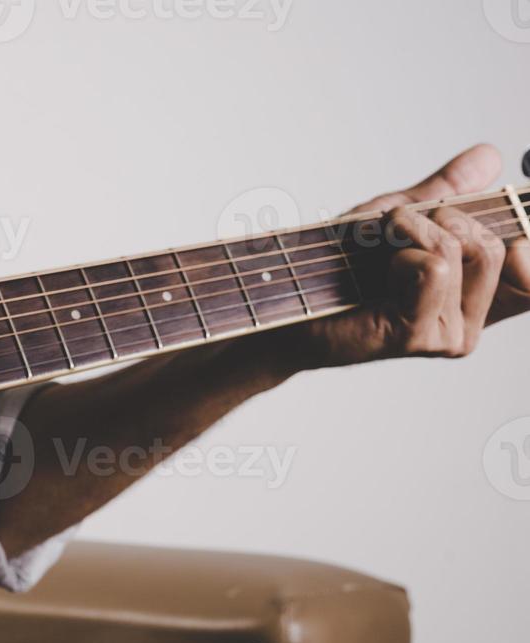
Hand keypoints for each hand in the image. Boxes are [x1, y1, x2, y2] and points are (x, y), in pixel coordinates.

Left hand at [290, 144, 529, 367]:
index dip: (526, 236)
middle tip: (397, 230)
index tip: (488, 220)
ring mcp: (450, 335)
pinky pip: (434, 268)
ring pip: (463, 252)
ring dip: (412, 230)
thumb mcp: (400, 215)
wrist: (286, 297)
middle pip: (494, 245)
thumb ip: (449, 191)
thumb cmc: (335, 264)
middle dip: (441, 218)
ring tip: (379, 246)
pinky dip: (400, 248)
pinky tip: (375, 269)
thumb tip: (489, 155)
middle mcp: (473, 321)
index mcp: (477, 295)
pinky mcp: (421, 338)